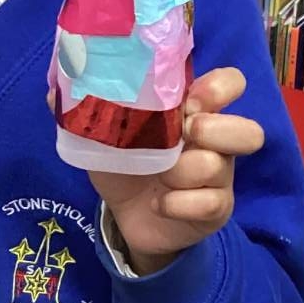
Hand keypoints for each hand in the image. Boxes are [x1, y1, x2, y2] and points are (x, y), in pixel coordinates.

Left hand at [90, 68, 264, 272]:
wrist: (127, 218)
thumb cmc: (124, 164)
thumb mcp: (102, 134)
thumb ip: (85, 106)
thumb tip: (53, 92)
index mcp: (194, 110)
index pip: (231, 84)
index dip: (219, 87)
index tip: (188, 100)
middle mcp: (215, 141)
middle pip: (250, 129)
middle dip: (216, 130)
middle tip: (184, 136)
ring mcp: (220, 178)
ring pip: (219, 166)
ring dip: (184, 171)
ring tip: (161, 177)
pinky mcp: (215, 211)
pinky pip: (209, 204)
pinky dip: (178, 204)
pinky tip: (160, 205)